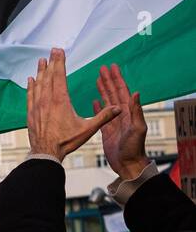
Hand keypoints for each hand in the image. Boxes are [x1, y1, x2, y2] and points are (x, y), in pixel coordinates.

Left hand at [26, 49, 118, 160]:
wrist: (46, 152)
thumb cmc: (67, 141)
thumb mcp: (88, 129)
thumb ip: (104, 117)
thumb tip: (119, 108)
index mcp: (61, 101)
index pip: (60, 76)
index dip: (60, 62)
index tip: (59, 51)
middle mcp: (47, 100)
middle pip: (49, 76)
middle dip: (51, 62)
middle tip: (52, 50)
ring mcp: (37, 106)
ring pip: (38, 84)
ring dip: (40, 71)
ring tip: (41, 61)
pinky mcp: (30, 113)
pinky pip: (30, 95)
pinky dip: (30, 86)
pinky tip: (30, 80)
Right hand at [95, 64, 148, 179]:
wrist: (128, 164)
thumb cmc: (134, 148)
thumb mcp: (137, 128)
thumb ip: (136, 111)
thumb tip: (136, 93)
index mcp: (128, 112)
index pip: (121, 91)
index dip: (117, 79)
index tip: (112, 67)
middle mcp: (121, 114)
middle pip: (113, 93)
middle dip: (108, 80)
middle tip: (102, 68)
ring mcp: (113, 121)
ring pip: (107, 101)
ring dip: (102, 89)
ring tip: (97, 79)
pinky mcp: (106, 129)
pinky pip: (101, 114)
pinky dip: (97, 106)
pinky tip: (94, 100)